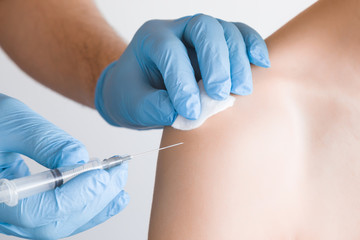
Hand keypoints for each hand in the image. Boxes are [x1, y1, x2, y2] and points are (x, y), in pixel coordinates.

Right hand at [0, 94, 128, 238]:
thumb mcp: (11, 122)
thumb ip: (46, 141)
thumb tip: (81, 159)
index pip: (39, 211)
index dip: (75, 196)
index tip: (100, 175)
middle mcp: (3, 213)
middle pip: (56, 222)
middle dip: (94, 199)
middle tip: (118, 173)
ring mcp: (17, 214)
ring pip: (63, 223)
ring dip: (97, 204)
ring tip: (119, 182)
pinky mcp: (31, 207)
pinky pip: (62, 215)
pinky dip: (89, 206)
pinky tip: (111, 195)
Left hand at [95, 14, 269, 128]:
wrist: (141, 88)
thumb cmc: (134, 93)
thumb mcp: (133, 105)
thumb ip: (154, 108)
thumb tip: (187, 113)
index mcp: (151, 38)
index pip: (169, 51)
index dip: (182, 81)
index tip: (190, 111)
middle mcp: (178, 29)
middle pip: (203, 28)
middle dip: (215, 62)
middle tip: (220, 95)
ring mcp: (200, 34)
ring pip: (226, 31)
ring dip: (238, 60)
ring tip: (240, 90)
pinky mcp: (218, 45)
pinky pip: (240, 36)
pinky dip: (253, 47)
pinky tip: (261, 63)